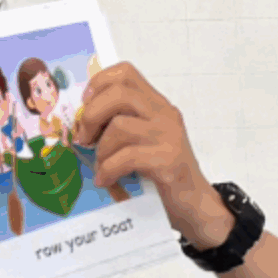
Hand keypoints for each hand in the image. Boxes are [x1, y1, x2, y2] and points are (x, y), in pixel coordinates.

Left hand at [71, 63, 229, 246]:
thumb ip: (123, 124)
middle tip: (84, 138)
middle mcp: (164, 114)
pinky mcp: (167, 160)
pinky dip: (108, 170)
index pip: (126, 72)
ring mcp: (168, 136)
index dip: (99, 83)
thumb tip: (82, 121)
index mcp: (157, 105)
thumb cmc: (163, 175)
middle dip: (92, 115)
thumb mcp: (144, 141)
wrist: (195, 205)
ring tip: (101, 167)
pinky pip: (126, 157)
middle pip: (119, 93)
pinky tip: (106, 181)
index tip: (85, 105)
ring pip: (119, 126)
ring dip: (101, 149)